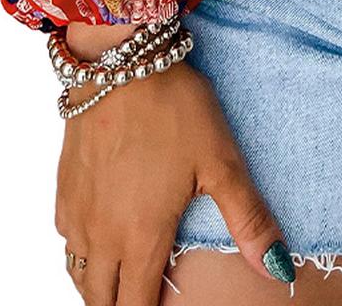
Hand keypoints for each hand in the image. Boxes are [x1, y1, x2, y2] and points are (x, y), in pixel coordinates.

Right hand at [55, 32, 290, 302]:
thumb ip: (248, 221)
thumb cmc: (173, 107)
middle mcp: (102, 234)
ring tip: (123, 282)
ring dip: (99, 286)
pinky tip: (100, 238)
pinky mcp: (63, 187)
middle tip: (144, 299)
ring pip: (79, 273)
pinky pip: (66, 239)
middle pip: (101, 300)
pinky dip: (82, 252)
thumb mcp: (221, 162)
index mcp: (141, 237)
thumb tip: (278, 268)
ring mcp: (78, 211)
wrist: (120, 61)